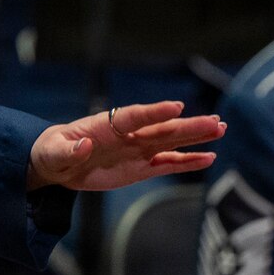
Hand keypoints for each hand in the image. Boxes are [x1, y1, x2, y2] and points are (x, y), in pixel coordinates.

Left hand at [25, 100, 223, 190]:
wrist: (58, 163)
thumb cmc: (53, 151)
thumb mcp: (53, 152)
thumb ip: (68, 151)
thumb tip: (84, 146)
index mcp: (107, 124)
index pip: (135, 116)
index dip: (155, 112)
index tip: (176, 107)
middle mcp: (129, 134)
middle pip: (162, 128)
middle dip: (188, 125)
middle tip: (216, 121)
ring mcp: (138, 150)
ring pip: (172, 142)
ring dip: (196, 137)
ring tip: (221, 129)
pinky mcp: (142, 167)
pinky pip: (168, 164)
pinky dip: (188, 161)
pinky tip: (209, 157)